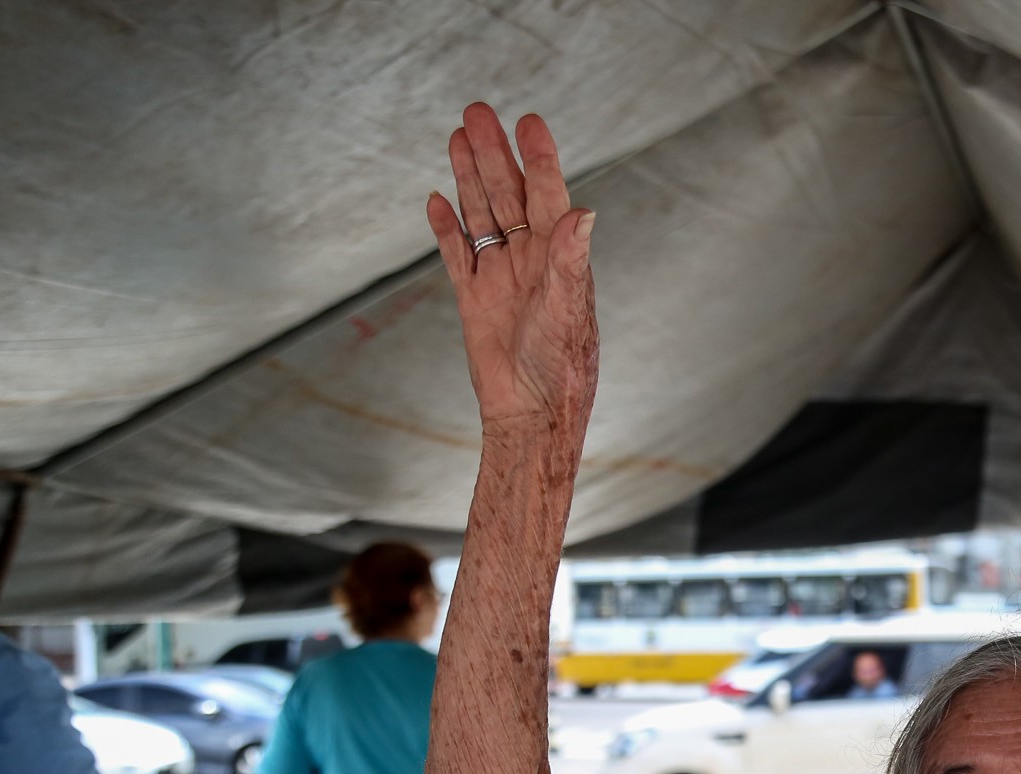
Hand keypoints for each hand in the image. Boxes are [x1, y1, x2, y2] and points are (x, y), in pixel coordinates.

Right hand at [427, 104, 597, 439]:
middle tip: (478, 110)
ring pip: (482, 216)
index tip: (529, 121)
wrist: (530, 416)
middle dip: (494, 154)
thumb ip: (569, 260)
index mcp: (559, 260)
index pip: (547, 196)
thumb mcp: (568, 311)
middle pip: (507, 196)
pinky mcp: (475, 301)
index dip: (538, 158)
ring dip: (469, 177)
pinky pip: (458, 256)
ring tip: (459, 136)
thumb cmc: (559, 369)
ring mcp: (501, 279)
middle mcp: (531, 262)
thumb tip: (582, 212)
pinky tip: (438, 200)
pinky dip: (447, 229)